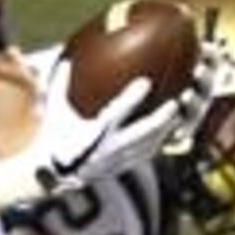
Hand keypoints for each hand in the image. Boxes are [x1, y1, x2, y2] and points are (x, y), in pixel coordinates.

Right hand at [0, 67, 188, 213]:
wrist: (54, 175)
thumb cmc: (55, 137)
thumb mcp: (54, 110)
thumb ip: (60, 85)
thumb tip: (66, 59)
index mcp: (93, 132)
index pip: (115, 113)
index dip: (132, 98)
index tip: (146, 82)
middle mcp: (109, 148)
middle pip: (141, 134)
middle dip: (160, 120)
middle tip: (176, 102)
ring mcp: (118, 160)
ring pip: (149, 146)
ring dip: (166, 131)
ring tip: (180, 113)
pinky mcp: (123, 167)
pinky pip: (146, 154)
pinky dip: (160, 142)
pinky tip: (171, 129)